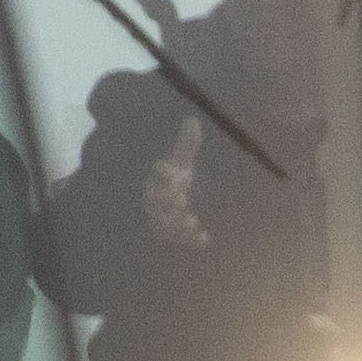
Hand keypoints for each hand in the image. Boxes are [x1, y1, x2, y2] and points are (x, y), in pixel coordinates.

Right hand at [142, 131, 208, 247]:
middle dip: (167, 200)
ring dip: (177, 224)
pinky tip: (206, 239)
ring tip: (193, 220)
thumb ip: (187, 143)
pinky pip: (177, 239)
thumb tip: (193, 120)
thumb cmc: (176, 177)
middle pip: (156, 200)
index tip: (177, 173)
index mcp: (159, 177)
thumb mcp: (183, 161)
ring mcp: (161, 217)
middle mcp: (155, 198)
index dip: (165, 173)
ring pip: (164, 222)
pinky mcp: (170, 232)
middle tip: (182, 199)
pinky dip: (190, 240)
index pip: (159, 173)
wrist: (173, 201)